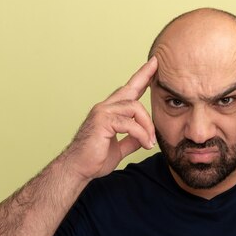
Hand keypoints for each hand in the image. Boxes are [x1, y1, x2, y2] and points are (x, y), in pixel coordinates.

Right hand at [64, 57, 157, 180]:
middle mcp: (104, 107)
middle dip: (144, 76)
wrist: (78, 169)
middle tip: (157, 67)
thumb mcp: (119, 148)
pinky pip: (129, 123)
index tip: (153, 65)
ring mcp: (102, 112)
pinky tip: (146, 144)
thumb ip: (131, 140)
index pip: (128, 91)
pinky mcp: (102, 122)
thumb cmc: (94, 159)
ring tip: (151, 141)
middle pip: (130, 89)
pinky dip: (141, 133)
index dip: (140, 77)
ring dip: (147, 125)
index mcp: (109, 112)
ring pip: (134, 107)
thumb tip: (144, 137)